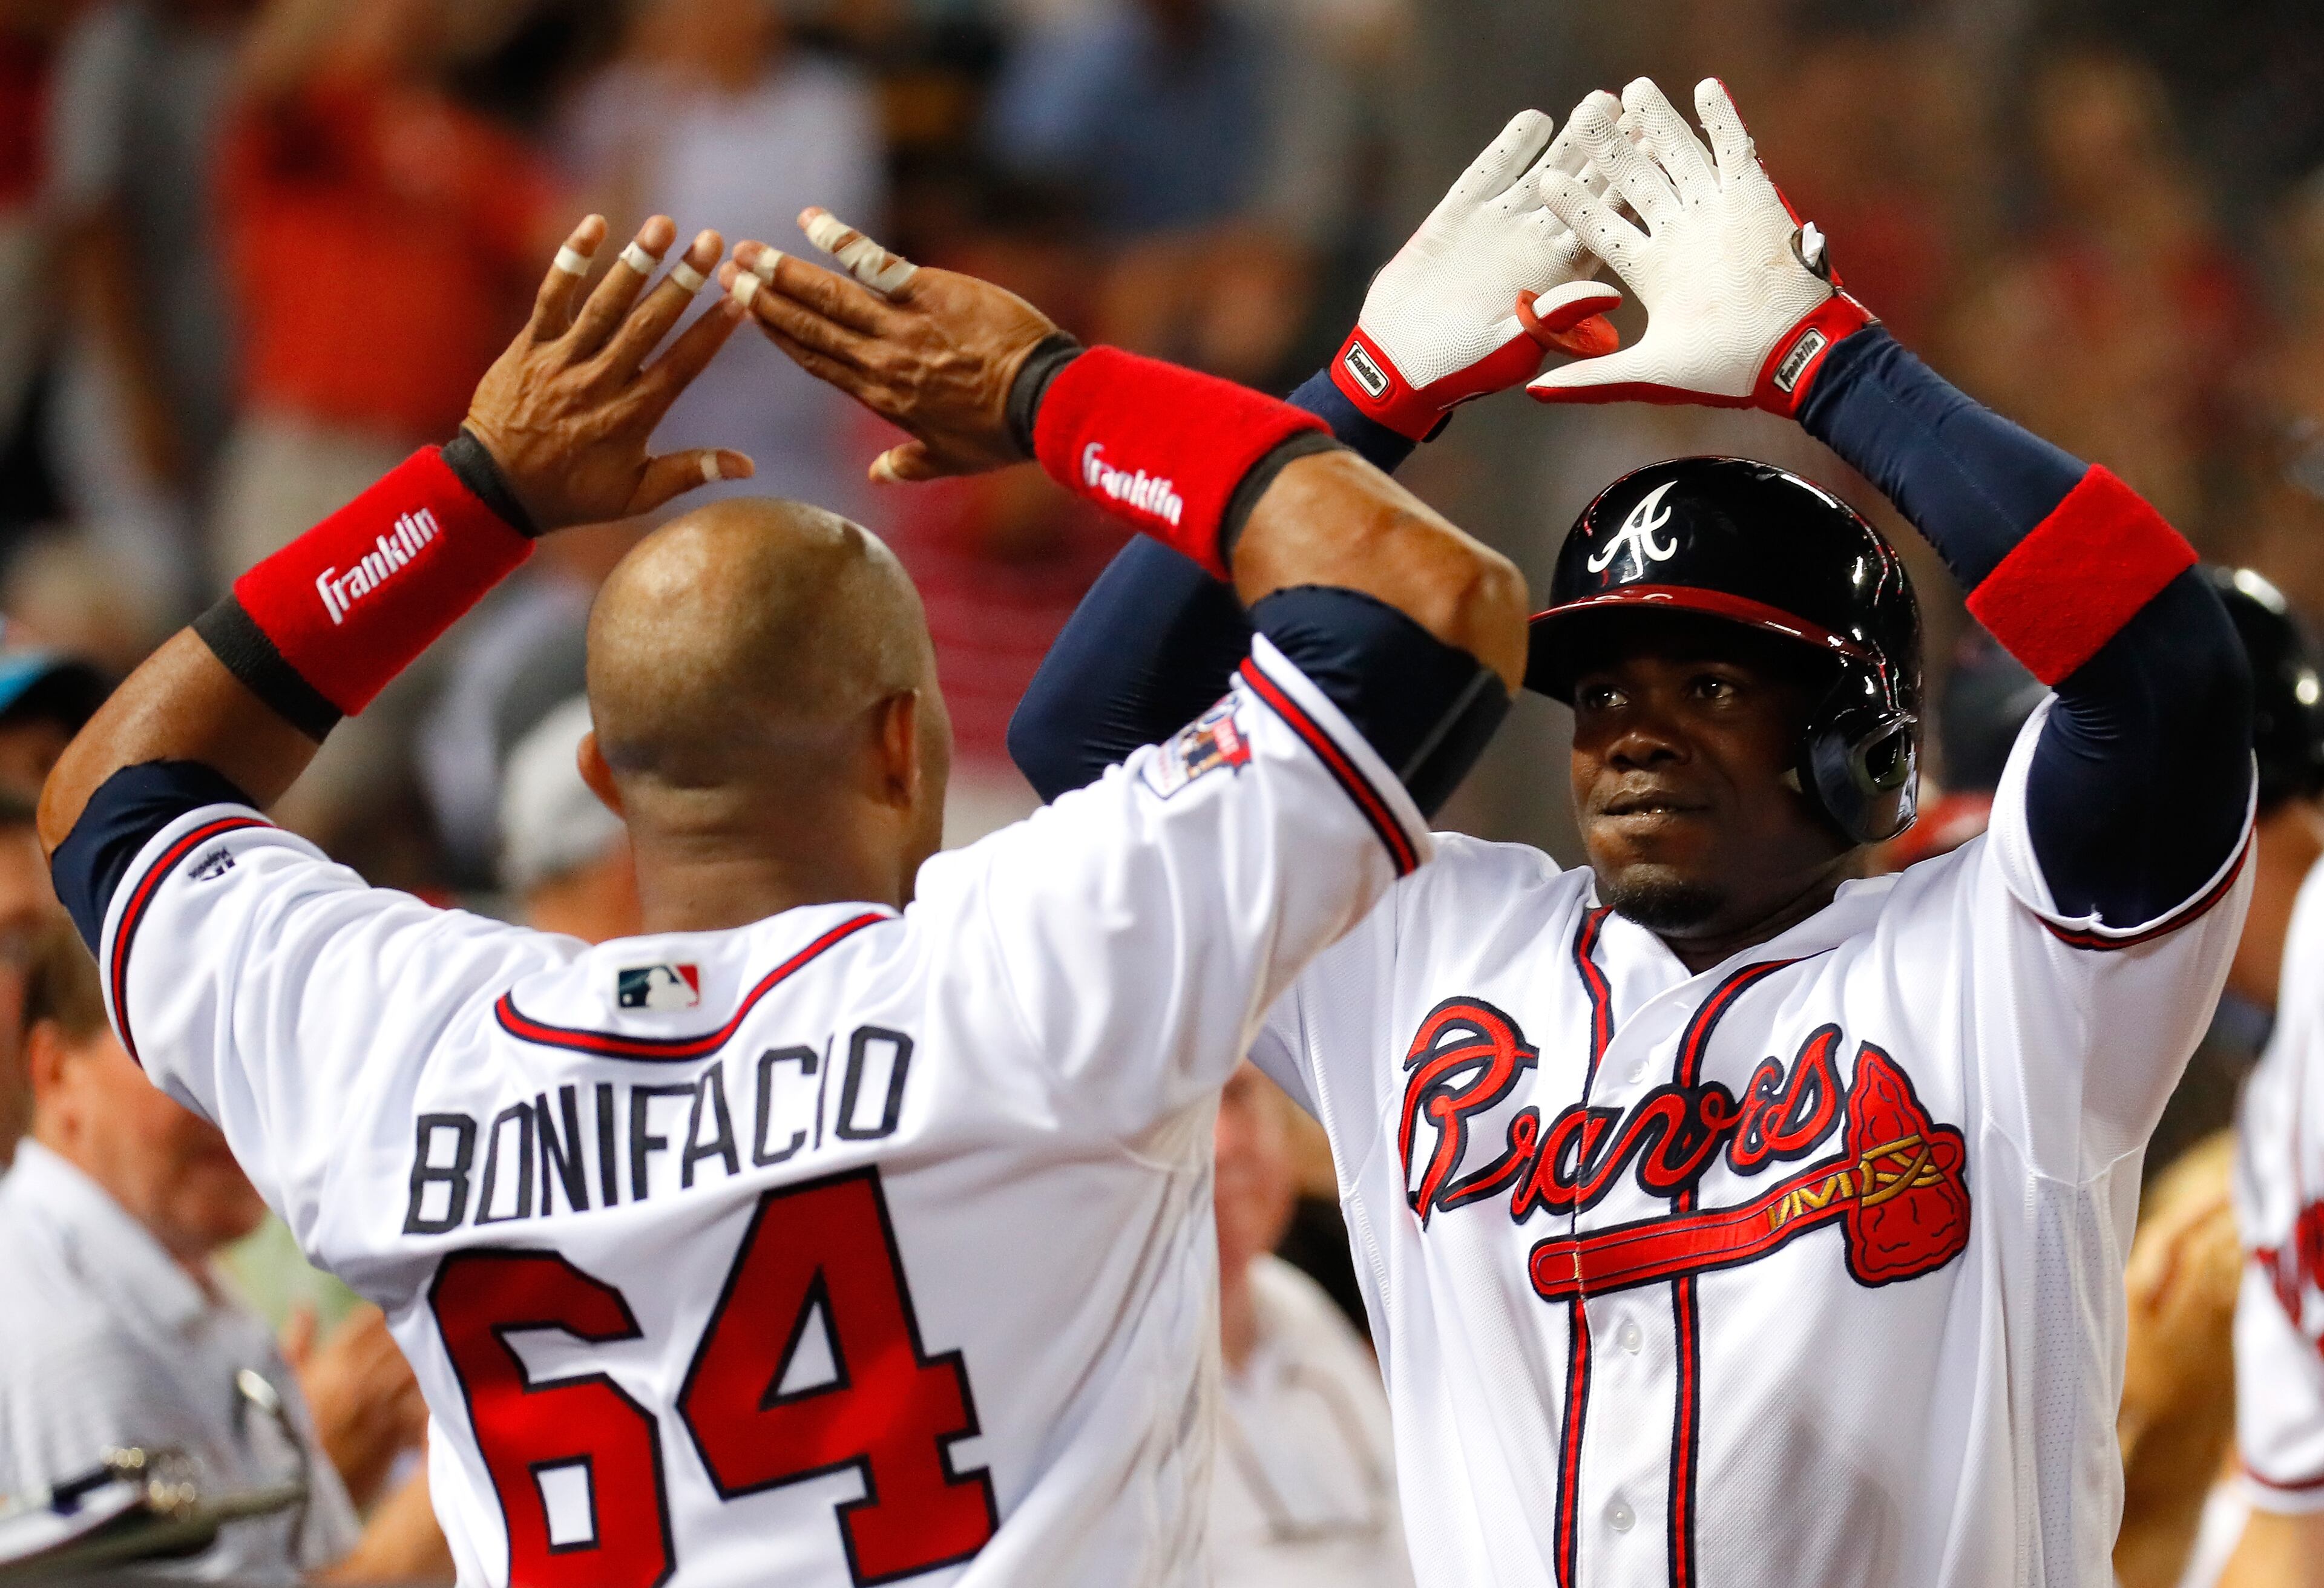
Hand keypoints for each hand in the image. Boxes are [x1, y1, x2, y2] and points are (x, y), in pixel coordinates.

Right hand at [283, 1304, 427, 1506]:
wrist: (284, 1495)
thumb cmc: (277, 1437)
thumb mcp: (279, 1386)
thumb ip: (296, 1343)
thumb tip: (304, 1304)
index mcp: (332, 1365)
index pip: (370, 1320)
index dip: (386, 1309)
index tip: (400, 1300)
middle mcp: (360, 1382)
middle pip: (401, 1341)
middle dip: (414, 1330)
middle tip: (431, 1317)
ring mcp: (380, 1410)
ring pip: (416, 1371)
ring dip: (426, 1361)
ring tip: (439, 1351)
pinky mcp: (394, 1438)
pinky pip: (421, 1408)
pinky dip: (429, 1400)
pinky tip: (437, 1394)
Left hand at [464, 215, 754, 530]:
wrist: (495, 489)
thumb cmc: (572, 493)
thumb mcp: (635, 495)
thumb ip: (691, 472)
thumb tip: (748, 465)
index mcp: (631, 416)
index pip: (681, 365)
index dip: (711, 331)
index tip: (739, 299)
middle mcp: (599, 382)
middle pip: (647, 325)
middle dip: (682, 281)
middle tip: (712, 242)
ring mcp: (561, 361)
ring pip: (604, 305)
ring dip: (635, 262)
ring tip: (662, 225)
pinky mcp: (528, 346)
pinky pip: (550, 297)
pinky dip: (570, 261)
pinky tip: (594, 225)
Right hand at [729, 208, 1058, 484]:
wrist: (1045, 403)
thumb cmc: (1004, 433)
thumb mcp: (952, 460)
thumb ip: (909, 465)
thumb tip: (878, 476)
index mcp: (882, 397)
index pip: (818, 361)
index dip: (779, 337)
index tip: (748, 315)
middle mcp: (880, 361)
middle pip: (809, 328)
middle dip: (764, 301)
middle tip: (726, 274)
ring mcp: (902, 326)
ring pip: (828, 298)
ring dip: (783, 273)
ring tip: (746, 252)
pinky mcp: (929, 293)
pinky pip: (874, 263)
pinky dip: (839, 240)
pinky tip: (809, 220)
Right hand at [1333, 109, 1622, 438]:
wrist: (1397, 360)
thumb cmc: (1461, 368)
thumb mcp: (1514, 347)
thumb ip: (1557, 317)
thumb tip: (1611, 295)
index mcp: (1559, 277)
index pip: (1605, 224)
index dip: (1630, 190)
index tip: (1659, 158)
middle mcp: (1535, 244)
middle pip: (1584, 188)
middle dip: (1611, 150)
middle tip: (1643, 111)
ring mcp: (1498, 226)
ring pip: (1544, 171)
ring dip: (1571, 139)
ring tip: (1601, 102)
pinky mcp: (1458, 215)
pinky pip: (1490, 173)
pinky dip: (1510, 148)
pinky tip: (1534, 120)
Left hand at [1526, 78, 1873, 415]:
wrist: (1789, 358)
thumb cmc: (1722, 371)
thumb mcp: (1645, 374)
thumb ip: (1589, 375)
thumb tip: (1532, 393)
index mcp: (1652, 270)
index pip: (1603, 227)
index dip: (1576, 203)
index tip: (1546, 178)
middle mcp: (1680, 236)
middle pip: (1636, 180)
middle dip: (1609, 147)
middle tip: (1582, 111)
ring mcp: (1716, 214)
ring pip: (1679, 156)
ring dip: (1658, 122)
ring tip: (1632, 90)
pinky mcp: (1754, 198)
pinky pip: (1736, 149)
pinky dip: (1723, 119)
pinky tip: (1705, 87)